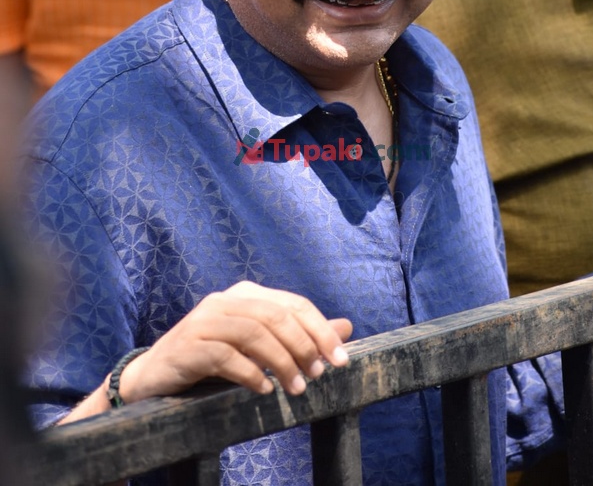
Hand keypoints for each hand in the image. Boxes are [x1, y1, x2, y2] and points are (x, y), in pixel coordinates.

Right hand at [119, 281, 352, 401]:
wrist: (153, 377)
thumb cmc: (210, 360)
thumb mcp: (257, 347)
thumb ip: (298, 336)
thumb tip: (346, 327)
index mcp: (245, 294)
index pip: (292, 304)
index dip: (320, 329)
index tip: (340, 360)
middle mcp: (225, 300)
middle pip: (276, 315)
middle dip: (303, 345)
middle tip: (319, 375)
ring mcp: (204, 320)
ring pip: (253, 332)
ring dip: (281, 362)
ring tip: (296, 388)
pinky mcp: (188, 345)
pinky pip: (225, 355)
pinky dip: (249, 373)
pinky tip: (264, 390)